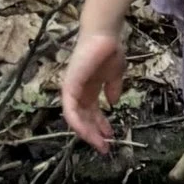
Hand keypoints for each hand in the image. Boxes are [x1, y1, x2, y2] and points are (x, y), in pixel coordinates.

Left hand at [61, 22, 126, 152]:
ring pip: (76, 118)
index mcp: (89, 90)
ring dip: (87, 132)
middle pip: (83, 119)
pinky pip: (70, 110)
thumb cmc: (109, 51)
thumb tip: (114, 102)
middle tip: (105, 147)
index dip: (100, 126)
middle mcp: (78, 92)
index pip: (92, 113)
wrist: (105, 36)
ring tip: (99, 143)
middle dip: (94, 134)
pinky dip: (78, 122)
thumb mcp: (115, 74)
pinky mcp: (68, 88)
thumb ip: (113, 88)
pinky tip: (88, 131)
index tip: (110, 138)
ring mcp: (72, 91)